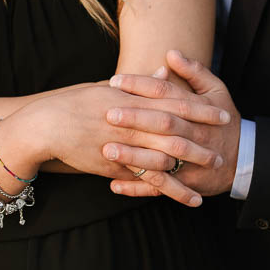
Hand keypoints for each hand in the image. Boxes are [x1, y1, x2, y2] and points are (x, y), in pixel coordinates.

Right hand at [13, 81, 230, 205]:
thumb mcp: (108, 86)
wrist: (46, 126)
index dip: (201, 109)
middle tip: (222, 149)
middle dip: (201, 142)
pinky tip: (187, 197)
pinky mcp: (115, 168)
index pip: (175, 103)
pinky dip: (169, 189)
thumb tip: (165, 72)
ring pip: (164, 161)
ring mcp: (123, 148)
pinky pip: (146, 181)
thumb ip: (140, 83)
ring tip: (211, 172)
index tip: (223, 114)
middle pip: (174, 134)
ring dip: (189, 168)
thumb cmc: (75, 102)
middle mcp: (131, 124)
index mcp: (132, 100)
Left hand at [103, 50, 241, 197]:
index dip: (142, 86)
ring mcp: (191, 160)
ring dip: (135, 155)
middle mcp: (194, 133)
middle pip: (163, 123)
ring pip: (162, 157)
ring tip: (108, 150)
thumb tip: (171, 52)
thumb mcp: (217, 91)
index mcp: (197, 109)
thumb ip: (195, 71)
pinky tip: (115, 184)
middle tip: (108, 113)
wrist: (245, 158)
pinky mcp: (187, 182)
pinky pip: (161, 186)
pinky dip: (138, 187)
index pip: (167, 93)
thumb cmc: (224, 121)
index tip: (116, 81)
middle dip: (136, 118)